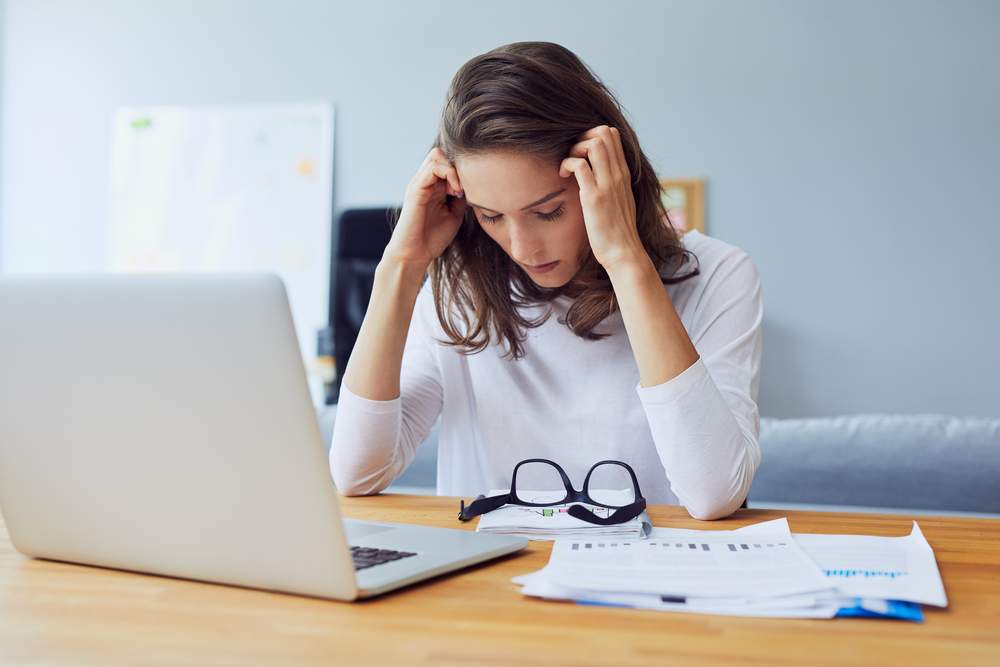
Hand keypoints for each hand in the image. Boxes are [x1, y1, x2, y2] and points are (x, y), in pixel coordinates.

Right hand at [385, 148, 466, 271]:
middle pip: (440, 154)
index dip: (461, 170)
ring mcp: (419, 184)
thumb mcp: (454, 215)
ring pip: (437, 155)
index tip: (470, 189)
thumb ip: (460, 199)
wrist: (415, 255)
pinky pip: (432, 168)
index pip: (446, 162)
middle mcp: (425, 182)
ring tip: (459, 190)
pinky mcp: (415, 190)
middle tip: (464, 188)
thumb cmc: (432, 238)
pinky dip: (448, 174)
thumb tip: (471, 186)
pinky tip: (455, 192)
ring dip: (453, 170)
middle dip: (457, 165)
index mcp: (433, 187)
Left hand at [559, 126, 644, 272]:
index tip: (580, 153)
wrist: (623, 253)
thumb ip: (613, 184)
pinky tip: (562, 177)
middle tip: (571, 157)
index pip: (612, 135)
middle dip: (582, 137)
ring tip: (567, 166)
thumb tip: (600, 174)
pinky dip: (566, 164)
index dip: (592, 135)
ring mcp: (607, 184)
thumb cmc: (617, 230)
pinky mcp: (594, 197)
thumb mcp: (620, 200)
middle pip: (603, 132)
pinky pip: (578, 166)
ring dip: (574, 148)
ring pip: (593, 143)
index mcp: (624, 173)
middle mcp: (618, 174)